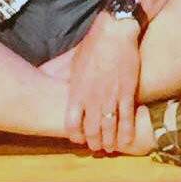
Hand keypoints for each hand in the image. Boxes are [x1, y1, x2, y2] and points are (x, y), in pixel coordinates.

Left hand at [61, 14, 141, 153]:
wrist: (114, 33)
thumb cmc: (92, 46)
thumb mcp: (73, 63)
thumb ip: (67, 80)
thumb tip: (52, 82)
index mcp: (77, 92)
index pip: (71, 123)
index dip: (75, 134)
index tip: (79, 139)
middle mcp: (92, 99)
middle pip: (92, 129)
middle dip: (94, 142)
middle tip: (96, 148)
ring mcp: (111, 97)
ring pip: (109, 128)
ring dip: (109, 141)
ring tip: (110, 148)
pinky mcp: (127, 93)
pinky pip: (127, 118)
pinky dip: (127, 132)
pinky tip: (128, 140)